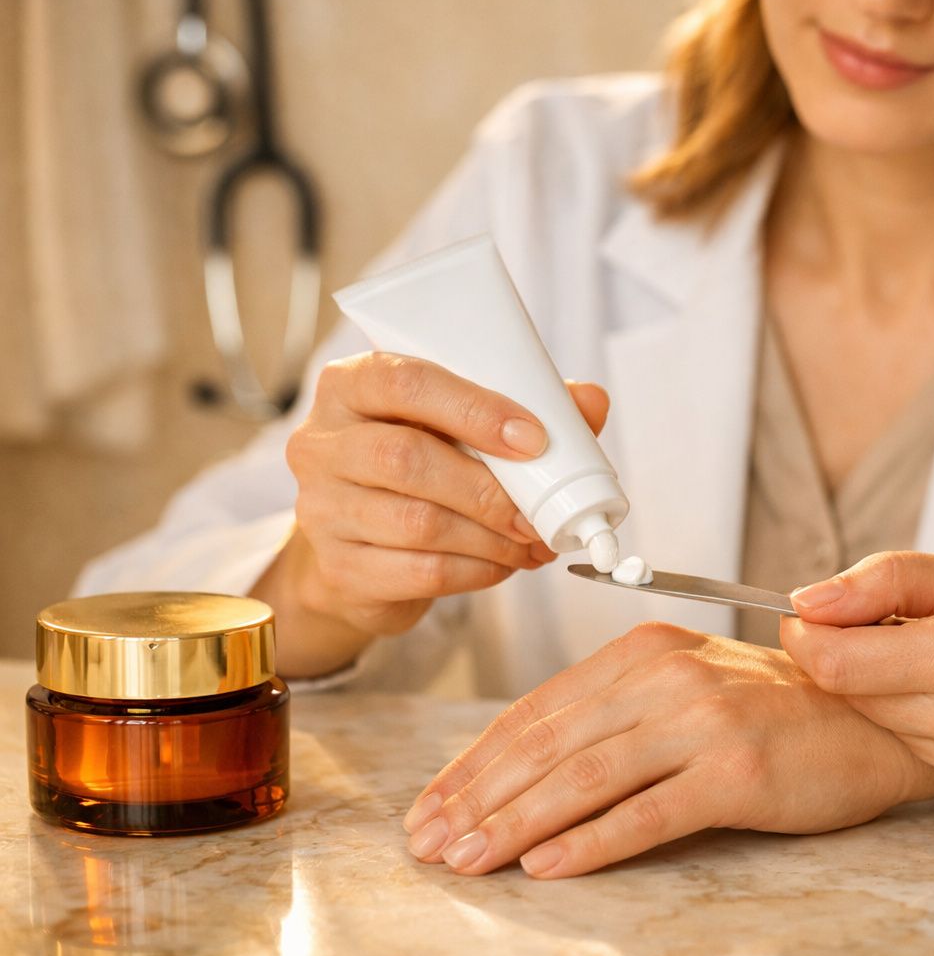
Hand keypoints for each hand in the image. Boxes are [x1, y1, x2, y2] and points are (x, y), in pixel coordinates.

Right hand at [281, 352, 609, 637]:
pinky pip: (419, 572)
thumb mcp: (465, 425)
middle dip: (489, 490)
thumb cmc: (423, 466)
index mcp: (352, 386)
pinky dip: (477, 571)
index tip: (534, 439)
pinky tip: (503, 564)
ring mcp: (322, 509)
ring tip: (532, 541)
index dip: (474, 409)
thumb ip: (527, 405)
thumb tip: (591, 401)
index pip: (405, 383)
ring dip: (491, 537)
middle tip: (539, 511)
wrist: (366, 545)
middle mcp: (322, 444)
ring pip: (416, 523)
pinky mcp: (340, 568)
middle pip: (405, 459)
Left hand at [401, 622, 933, 877]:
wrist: (876, 719)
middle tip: (431, 842)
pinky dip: (589, 842)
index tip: (433, 803)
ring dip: (515, 824)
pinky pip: (646, 812)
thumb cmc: (777, 712)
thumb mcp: (689, 687)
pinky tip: (546, 867)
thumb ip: (617, 712)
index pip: (537, 709)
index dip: (475, 761)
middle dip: (478, 797)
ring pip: (584, 778)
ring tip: (469, 860)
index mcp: (645, 650)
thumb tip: (527, 766)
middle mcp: (667, 676)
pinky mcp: (738, 771)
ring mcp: (703, 721)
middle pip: (549, 743)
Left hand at [779, 552, 933, 805]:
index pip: (834, 663)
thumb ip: (882, 581)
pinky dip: (916, 721)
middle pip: (847, 693)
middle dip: (848, 656)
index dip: (804, 635)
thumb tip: (805, 602)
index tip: (809, 616)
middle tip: (890, 628)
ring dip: (883, 690)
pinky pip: (909, 749)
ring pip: (875, 722)